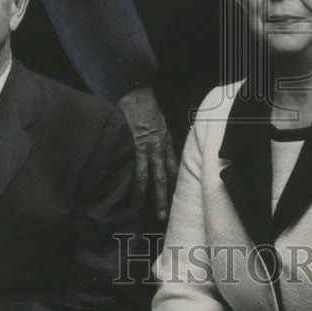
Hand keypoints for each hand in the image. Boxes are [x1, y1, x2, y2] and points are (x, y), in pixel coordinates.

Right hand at [117, 84, 177, 219]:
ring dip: (152, 195)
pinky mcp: (135, 145)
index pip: (174, 168)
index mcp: (167, 143)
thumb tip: (159, 157)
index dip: (175, 184)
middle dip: (165, 196)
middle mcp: (160, 148)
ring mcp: (148, 148)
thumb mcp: (161, 125)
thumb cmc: (147, 109)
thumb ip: (160, 142)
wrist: (137, 95)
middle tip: (164, 215)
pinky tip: (134, 194)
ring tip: (151, 211)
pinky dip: (136, 182)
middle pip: (165, 177)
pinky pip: (137, 167)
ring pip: (152, 176)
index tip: (176, 199)